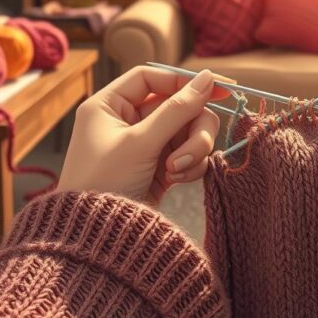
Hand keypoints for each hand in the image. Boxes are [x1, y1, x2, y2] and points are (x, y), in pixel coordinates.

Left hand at [58, 66, 228, 202]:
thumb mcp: (141, 143)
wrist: (99, 239)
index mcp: (108, 106)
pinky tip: (176, 180)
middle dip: (193, 128)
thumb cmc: (105, 183)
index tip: (218, 87)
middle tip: (197, 146)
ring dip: (193, 149)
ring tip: (178, 171)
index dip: (184, 81)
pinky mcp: (160, 168)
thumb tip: (208, 77)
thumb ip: (177, 109)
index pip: (152, 78)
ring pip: (189, 131)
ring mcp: (146, 146)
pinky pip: (189, 154)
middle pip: (178, 106)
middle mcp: (127, 122)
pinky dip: (190, 166)